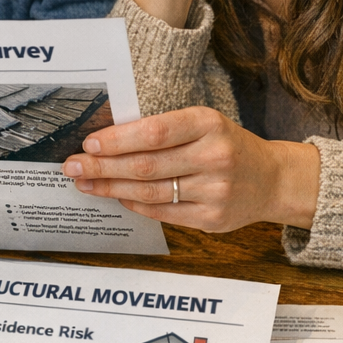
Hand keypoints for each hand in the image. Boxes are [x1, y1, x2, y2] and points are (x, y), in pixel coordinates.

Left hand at [61, 106, 320, 231]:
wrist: (270, 180)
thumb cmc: (225, 145)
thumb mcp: (204, 124)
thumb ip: (164, 130)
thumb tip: (107, 141)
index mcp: (209, 124)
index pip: (155, 132)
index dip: (118, 139)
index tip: (89, 143)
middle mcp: (214, 157)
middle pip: (145, 165)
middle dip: (102, 166)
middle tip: (71, 166)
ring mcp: (214, 191)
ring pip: (149, 191)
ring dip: (110, 187)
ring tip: (85, 183)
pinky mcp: (211, 219)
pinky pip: (162, 212)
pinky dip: (134, 204)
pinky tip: (115, 196)